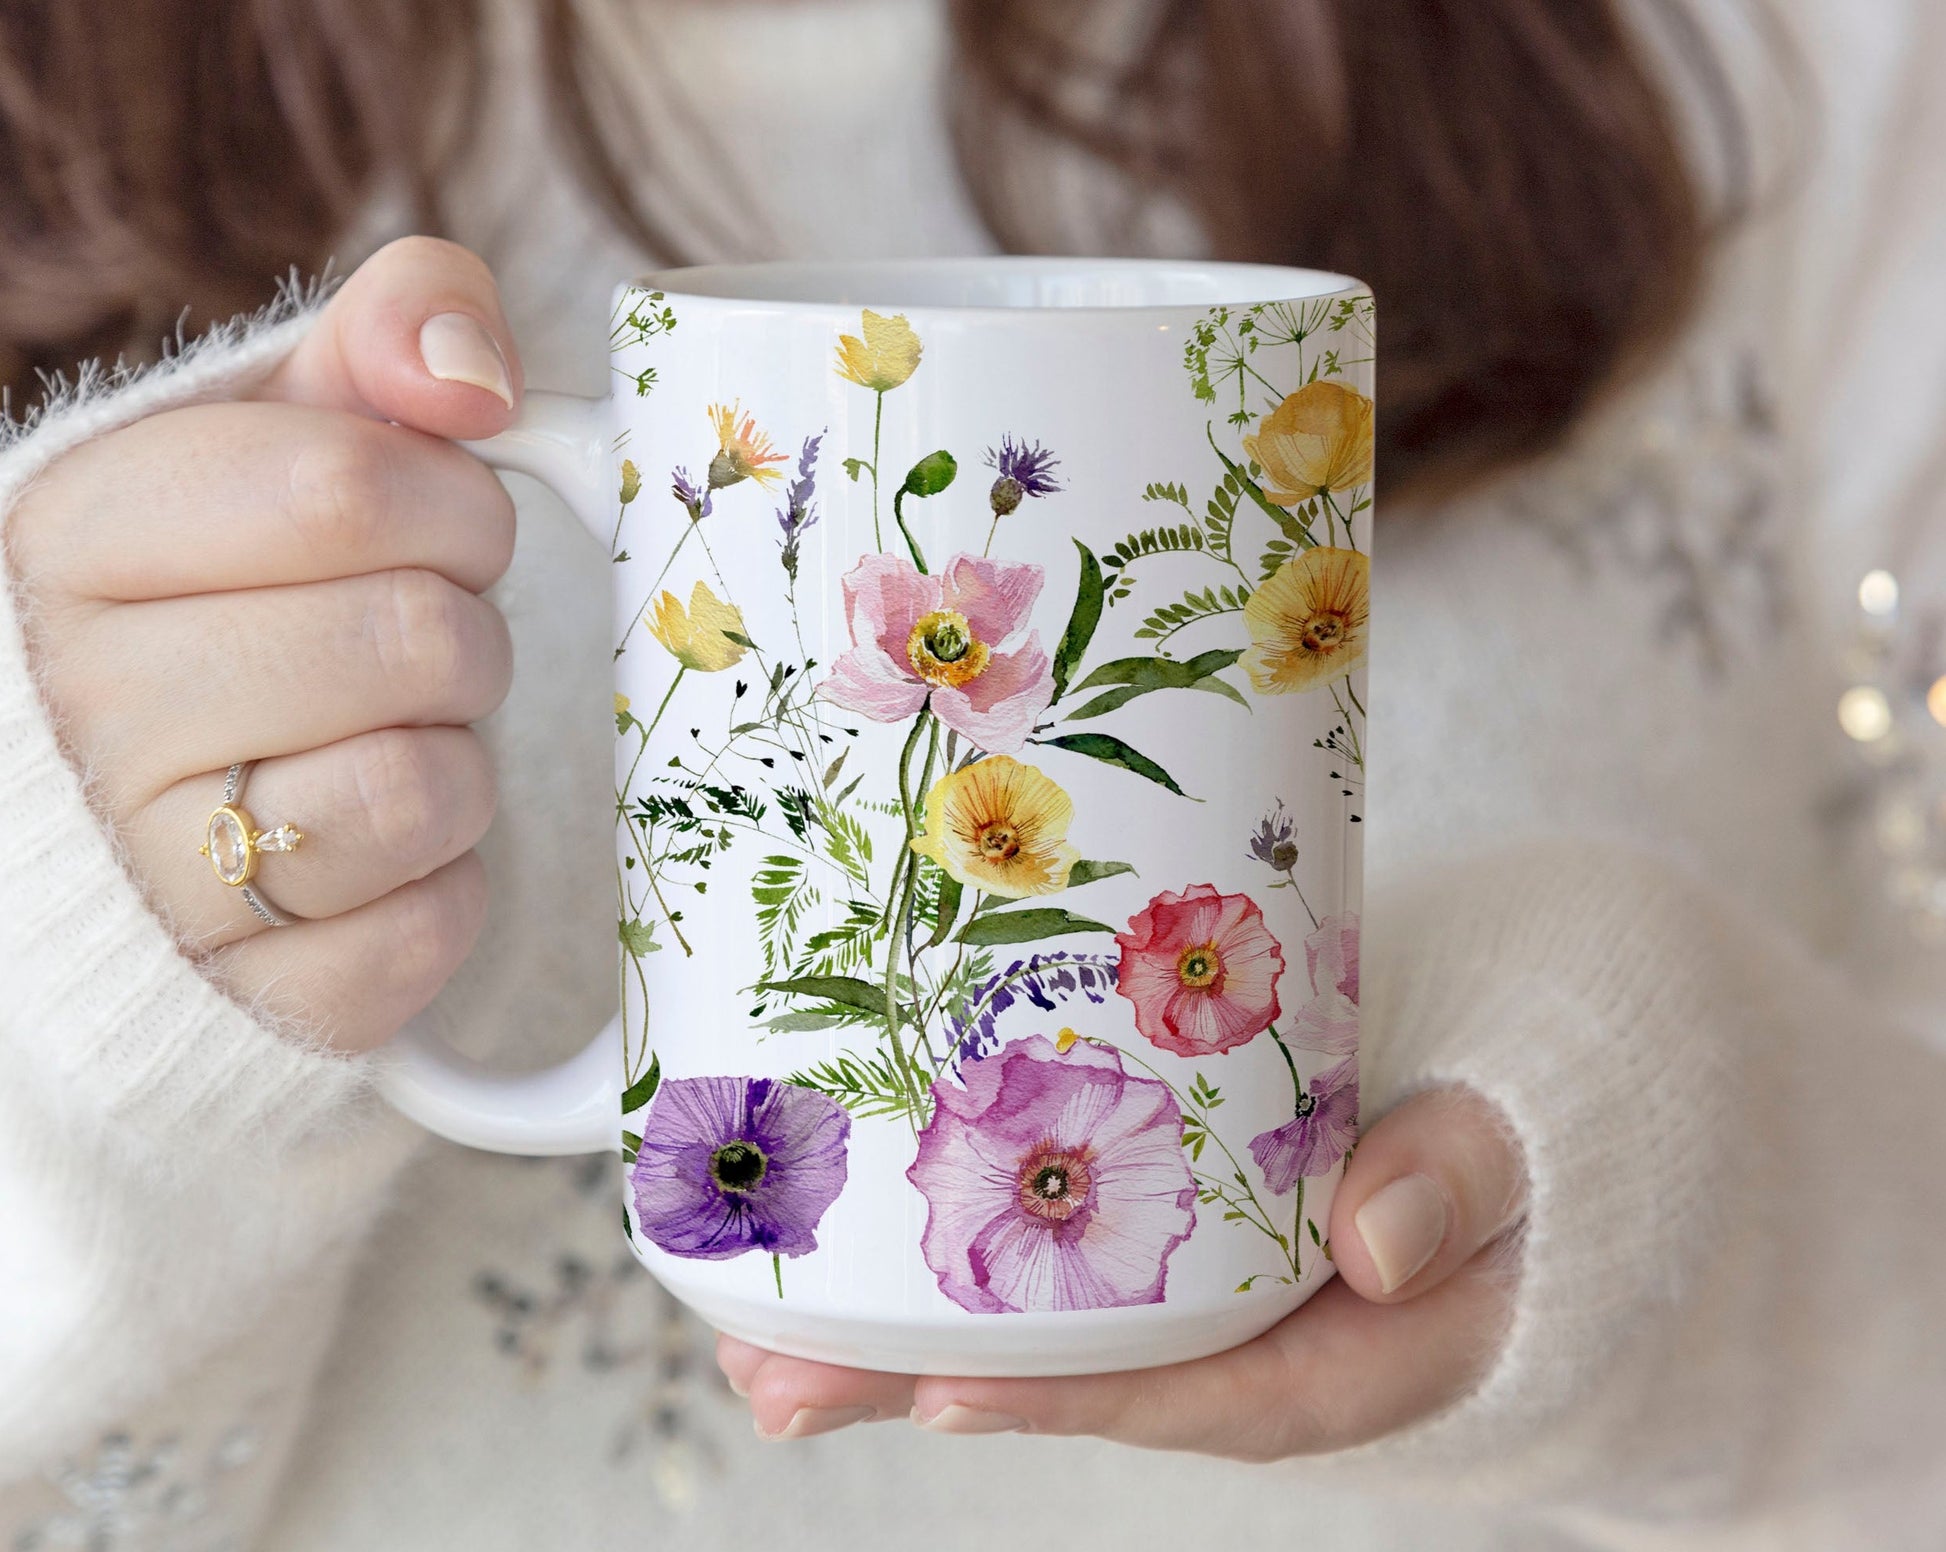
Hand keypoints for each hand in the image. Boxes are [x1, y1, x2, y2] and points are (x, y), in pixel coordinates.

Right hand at [5, 237, 523, 1050]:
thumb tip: (469, 369)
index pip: (346, 485)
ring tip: (385, 743)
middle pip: (413, 637)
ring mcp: (155, 876)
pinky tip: (377, 855)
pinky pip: (434, 926)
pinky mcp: (256, 996)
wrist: (151, 813)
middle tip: (413, 647)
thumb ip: (384, 337)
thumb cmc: (244, 598)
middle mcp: (85, 713)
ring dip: (457, 758)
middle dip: (464, 630)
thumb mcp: (288, 431)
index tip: (440, 525)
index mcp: (70, 539)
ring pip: (429, 787)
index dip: (451, 501)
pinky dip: (445, 885)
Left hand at [717, 1087, 1527, 1456]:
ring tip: (745, 1330)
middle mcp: (1241, 1330)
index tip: (946, 1390)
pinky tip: (833, 1235)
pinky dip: (940, 1248)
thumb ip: (1462, 1178)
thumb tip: (1381, 1238)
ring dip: (890, 1325)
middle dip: (916, 1380)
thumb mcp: (1521, 1152)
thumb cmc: (1520, 1137)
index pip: (1193, 1391)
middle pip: (1072, 1369)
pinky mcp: (1158, 1215)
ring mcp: (1189, 1275)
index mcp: (1338, 1347)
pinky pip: (1047, 1242)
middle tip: (770, 1383)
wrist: (1520, 1108)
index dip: (1069, 1396)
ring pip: (1034, 1314)